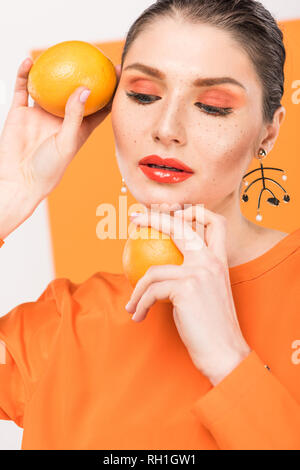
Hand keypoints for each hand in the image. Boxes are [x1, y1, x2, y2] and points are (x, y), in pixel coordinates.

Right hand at [0, 58, 120, 237]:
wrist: (19, 181)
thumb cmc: (48, 170)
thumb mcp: (67, 143)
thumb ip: (75, 116)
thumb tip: (86, 88)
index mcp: (78, 129)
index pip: (99, 106)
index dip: (110, 90)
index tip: (118, 72)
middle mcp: (61, 119)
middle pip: (76, 92)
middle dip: (86, 74)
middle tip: (94, 54)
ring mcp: (41, 115)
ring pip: (49, 87)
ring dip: (54, 70)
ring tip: (61, 49)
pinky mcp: (21, 113)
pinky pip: (23, 88)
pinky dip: (25, 74)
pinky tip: (29, 60)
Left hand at [125, 205, 251, 385]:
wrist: (224, 352)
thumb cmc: (212, 328)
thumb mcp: (206, 294)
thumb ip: (191, 276)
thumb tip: (161, 270)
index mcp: (220, 261)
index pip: (215, 223)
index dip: (195, 211)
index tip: (173, 211)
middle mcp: (211, 261)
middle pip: (181, 226)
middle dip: (155, 217)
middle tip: (134, 218)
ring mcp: (200, 272)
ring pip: (154, 270)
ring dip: (137, 291)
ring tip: (131, 305)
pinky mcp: (186, 287)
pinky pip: (151, 291)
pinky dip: (141, 304)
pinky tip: (138, 316)